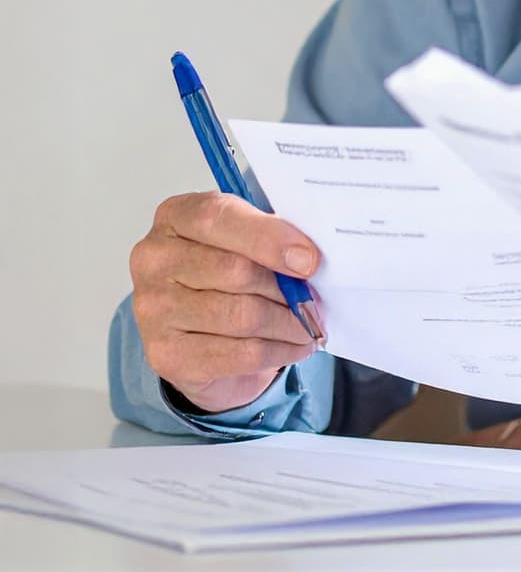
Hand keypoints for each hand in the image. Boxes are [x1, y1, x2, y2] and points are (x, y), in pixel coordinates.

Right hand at [129, 192, 321, 412]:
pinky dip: (280, 351)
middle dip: (287, 288)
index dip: (268, 238)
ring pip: (243, 316)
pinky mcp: (166, 354)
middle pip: (236, 271)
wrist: (200, 334)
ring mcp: (153, 309)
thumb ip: (271, 237)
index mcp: (175, 217)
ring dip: (289, 323)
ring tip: (309, 323)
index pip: (216, 218)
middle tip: (315, 298)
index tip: (309, 259)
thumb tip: (307, 258)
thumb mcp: (247, 240)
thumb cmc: (229, 273)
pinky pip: (240, 353)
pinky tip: (294, 346)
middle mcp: (154, 260)